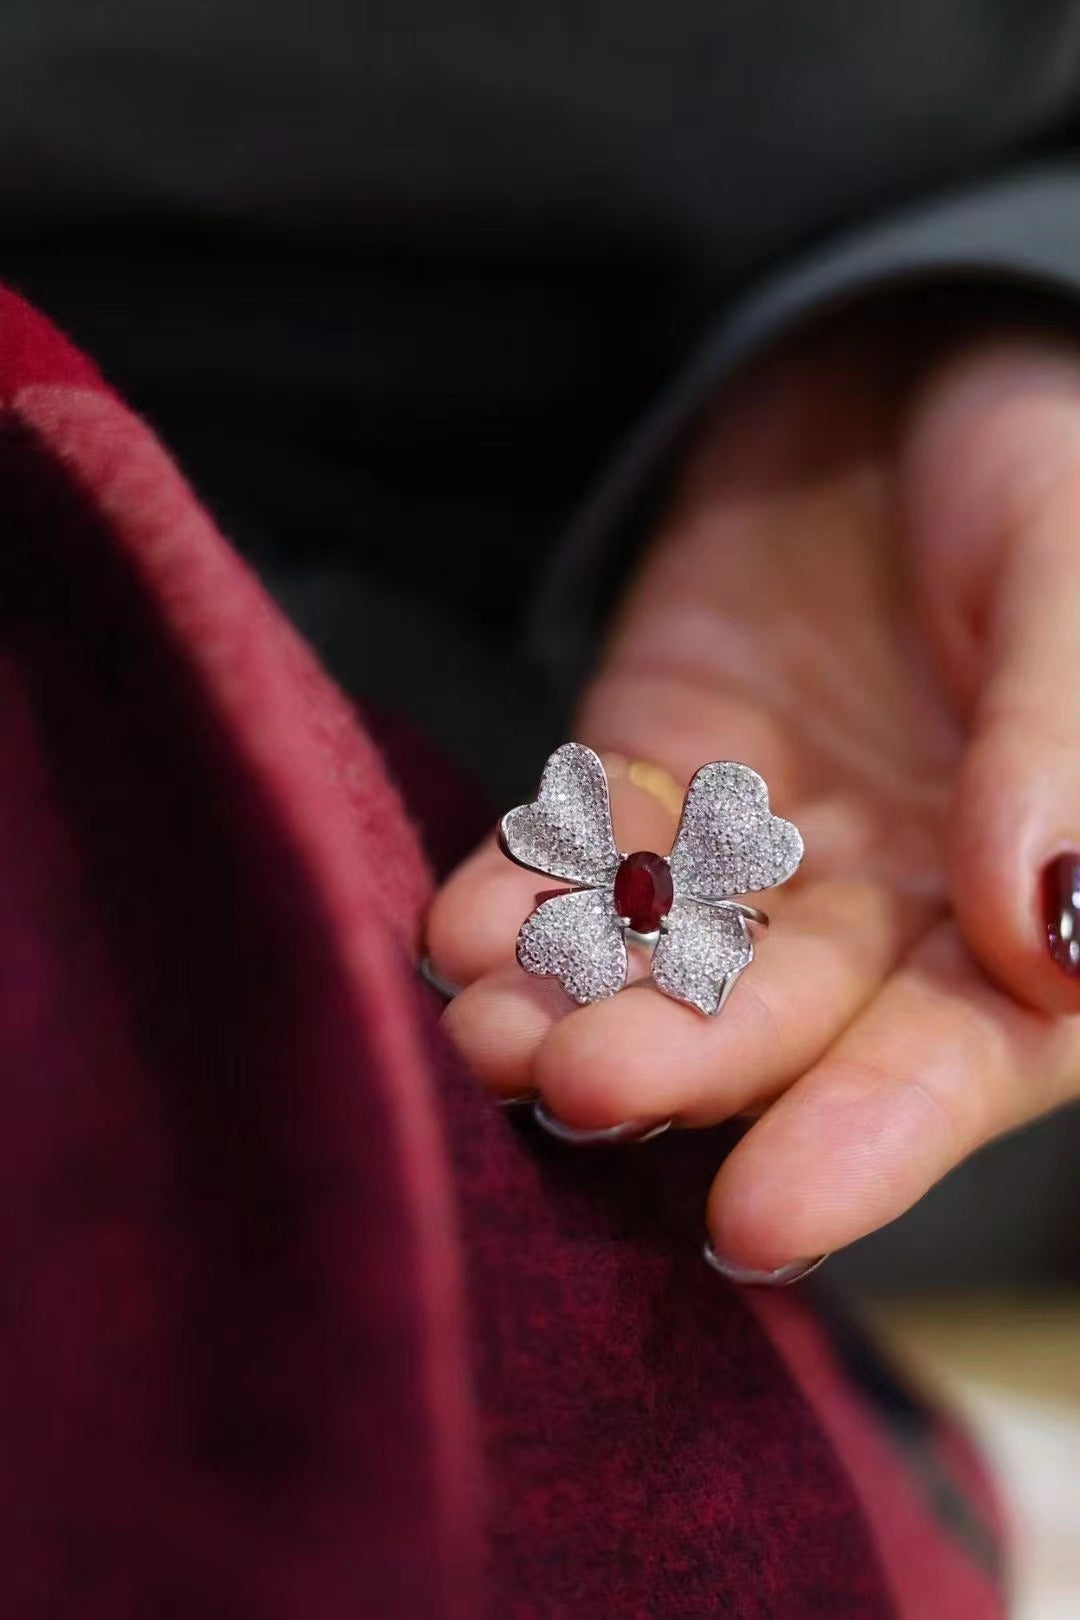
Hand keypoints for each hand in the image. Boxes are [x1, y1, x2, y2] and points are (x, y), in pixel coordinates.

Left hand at [428, 299, 1079, 1273]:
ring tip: (486, 1032)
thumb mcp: (1076, 571)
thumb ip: (1069, 747)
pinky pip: (586, 849)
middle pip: (793, 1019)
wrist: (901, 359)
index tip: (760, 1216)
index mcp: (1039, 899)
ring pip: (672, 954)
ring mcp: (763, 846)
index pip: (970, 1053)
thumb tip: (1045, 939)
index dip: (872, 1140)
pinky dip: (526, 888)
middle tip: (582, 1082)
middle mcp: (897, 904)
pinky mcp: (650, 774)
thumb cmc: (1039, 456)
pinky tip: (459, 928)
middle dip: (689, 1059)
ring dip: (577, 998)